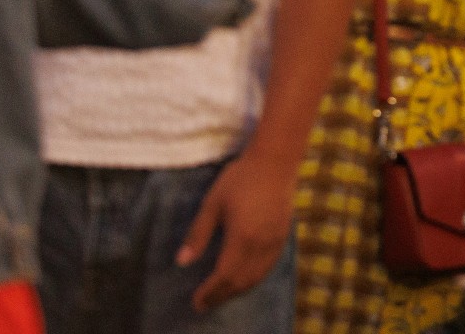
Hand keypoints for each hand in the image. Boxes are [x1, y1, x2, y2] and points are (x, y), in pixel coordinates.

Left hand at [175, 151, 297, 310]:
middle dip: (222, 296)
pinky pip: (268, 267)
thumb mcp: (212, 203)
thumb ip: (198, 234)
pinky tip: (245, 279)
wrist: (276, 161)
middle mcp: (261, 245)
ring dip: (238, 290)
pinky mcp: (283, 236)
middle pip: (241, 282)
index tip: (195, 302)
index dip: (209, 292)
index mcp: (242, 238)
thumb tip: (181, 262)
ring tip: (221, 295)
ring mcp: (275, 242)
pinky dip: (254, 280)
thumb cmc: (240, 178)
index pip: (224, 276)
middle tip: (204, 304)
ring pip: (256, 277)